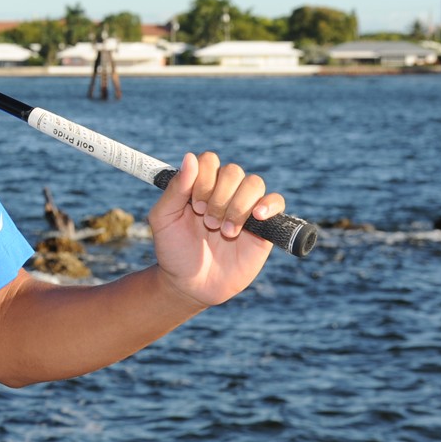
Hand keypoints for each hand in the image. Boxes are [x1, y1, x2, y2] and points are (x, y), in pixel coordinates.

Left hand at [148, 151, 283, 306]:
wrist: (191, 284)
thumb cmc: (174, 250)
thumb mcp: (163, 219)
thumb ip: (175, 188)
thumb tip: (190, 157)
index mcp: (199, 186)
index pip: (209, 161)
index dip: (203, 178)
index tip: (194, 205)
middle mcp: (224, 193)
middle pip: (233, 171)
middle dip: (219, 196)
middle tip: (207, 221)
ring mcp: (245, 208)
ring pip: (253, 183)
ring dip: (238, 205)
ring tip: (225, 230)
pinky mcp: (264, 226)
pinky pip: (277, 202)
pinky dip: (270, 204)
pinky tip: (256, 217)